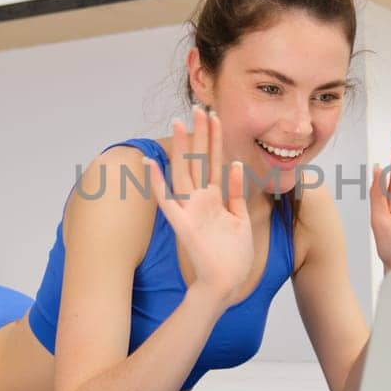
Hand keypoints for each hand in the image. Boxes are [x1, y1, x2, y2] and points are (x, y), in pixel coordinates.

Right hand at [142, 106, 253, 308]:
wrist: (226, 284)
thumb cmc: (233, 256)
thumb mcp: (240, 219)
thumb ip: (236, 193)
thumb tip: (236, 164)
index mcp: (214, 199)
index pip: (214, 162)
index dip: (215, 138)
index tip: (215, 115)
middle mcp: (200, 201)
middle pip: (200, 161)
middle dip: (201, 133)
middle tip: (199, 105)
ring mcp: (190, 211)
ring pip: (185, 173)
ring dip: (183, 148)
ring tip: (180, 122)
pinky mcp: (183, 225)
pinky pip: (167, 202)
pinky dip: (157, 184)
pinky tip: (150, 165)